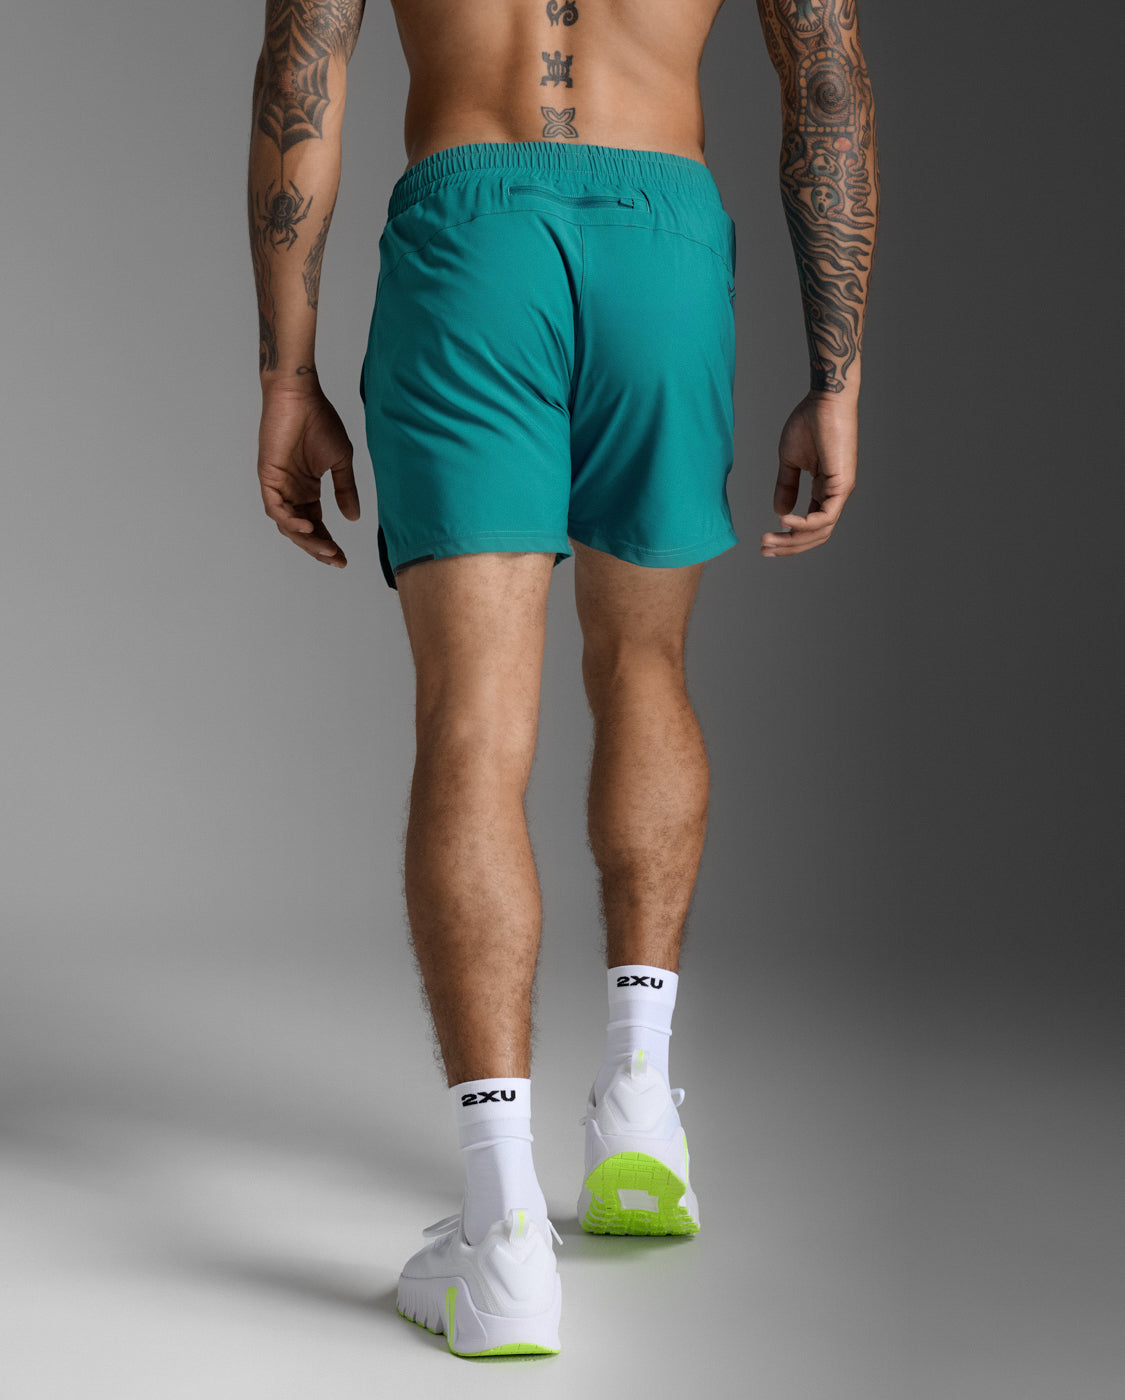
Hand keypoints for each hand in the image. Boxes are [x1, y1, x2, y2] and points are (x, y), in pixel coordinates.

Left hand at [257, 382, 360, 567]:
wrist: (301, 395)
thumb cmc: (319, 421)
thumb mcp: (340, 461)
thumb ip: (345, 490)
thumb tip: (353, 518)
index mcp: (307, 489)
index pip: (316, 525)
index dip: (328, 543)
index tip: (343, 558)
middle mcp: (291, 491)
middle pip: (302, 531)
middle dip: (319, 549)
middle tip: (336, 560)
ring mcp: (278, 485)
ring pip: (287, 525)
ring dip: (306, 540)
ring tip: (326, 549)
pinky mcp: (268, 476)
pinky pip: (275, 508)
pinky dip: (289, 521)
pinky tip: (307, 528)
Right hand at [760, 391, 857, 556]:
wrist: (825, 400)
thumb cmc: (809, 423)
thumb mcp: (790, 461)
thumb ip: (786, 486)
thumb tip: (779, 512)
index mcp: (824, 490)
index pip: (810, 526)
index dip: (787, 538)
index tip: (764, 542)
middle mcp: (835, 494)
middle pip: (815, 535)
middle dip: (788, 547)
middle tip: (763, 550)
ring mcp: (841, 491)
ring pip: (820, 531)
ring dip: (793, 541)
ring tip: (768, 540)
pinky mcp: (842, 484)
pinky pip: (825, 516)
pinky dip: (804, 524)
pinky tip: (785, 522)